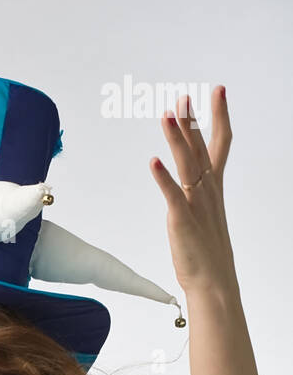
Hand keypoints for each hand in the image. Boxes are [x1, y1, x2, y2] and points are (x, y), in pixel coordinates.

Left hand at [151, 87, 236, 295]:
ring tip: (168, 115)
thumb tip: (189, 183)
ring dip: (177, 139)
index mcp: (214, 188)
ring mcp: (196, 204)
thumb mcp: (205, 215)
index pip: (220, 144)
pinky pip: (172, 195)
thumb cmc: (207, 252)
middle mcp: (207, 191)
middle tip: (184, 96)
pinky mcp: (182, 220)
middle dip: (193, 121)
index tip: (218, 92)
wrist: (214, 282)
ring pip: (187, 164)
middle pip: (201, 148)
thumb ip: (197, 195)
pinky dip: (163, 178)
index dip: (219, 117)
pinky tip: (154, 162)